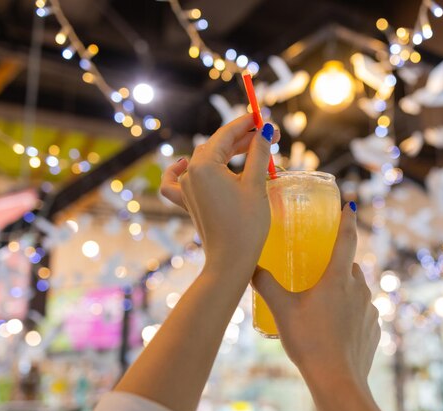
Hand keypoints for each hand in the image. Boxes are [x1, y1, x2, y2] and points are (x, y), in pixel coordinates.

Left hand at [160, 115, 279, 274]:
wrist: (231, 260)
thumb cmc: (246, 224)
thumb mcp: (256, 184)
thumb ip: (259, 153)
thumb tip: (266, 130)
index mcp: (203, 165)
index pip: (226, 134)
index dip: (247, 124)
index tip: (264, 119)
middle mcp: (189, 174)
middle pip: (216, 145)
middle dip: (241, 138)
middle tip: (267, 136)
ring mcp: (185, 188)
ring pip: (203, 159)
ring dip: (225, 151)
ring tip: (250, 149)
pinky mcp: (187, 202)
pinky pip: (176, 181)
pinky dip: (179, 170)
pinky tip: (185, 163)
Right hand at [252, 203, 380, 386]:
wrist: (337, 381)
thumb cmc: (308, 342)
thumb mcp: (281, 310)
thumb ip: (266, 285)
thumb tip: (250, 267)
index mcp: (338, 278)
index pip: (346, 239)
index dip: (346, 220)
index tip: (348, 206)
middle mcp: (358, 289)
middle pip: (349, 266)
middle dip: (336, 264)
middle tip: (319, 269)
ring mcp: (370, 309)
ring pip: (357, 290)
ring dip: (343, 290)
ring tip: (323, 305)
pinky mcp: (374, 328)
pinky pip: (362, 312)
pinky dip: (351, 313)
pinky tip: (335, 328)